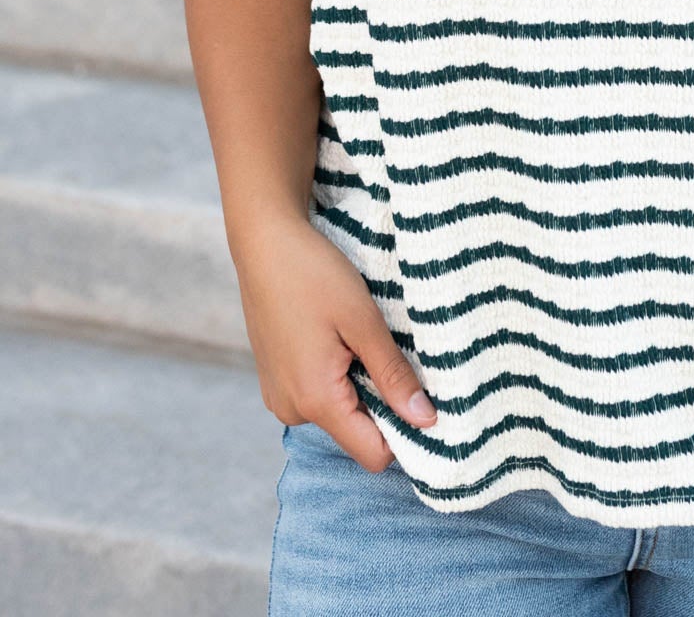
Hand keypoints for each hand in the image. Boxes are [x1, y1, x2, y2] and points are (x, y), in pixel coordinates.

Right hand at [233, 213, 437, 471]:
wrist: (264, 240)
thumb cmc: (313, 273)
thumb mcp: (363, 321)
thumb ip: (393, 374)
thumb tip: (426, 420)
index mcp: (315, 400)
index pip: (373, 455)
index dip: (405, 433)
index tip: (424, 397)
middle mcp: (291, 409)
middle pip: (357, 432)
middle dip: (382, 401)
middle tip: (391, 351)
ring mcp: (279, 394)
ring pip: (338, 411)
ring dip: (358, 384)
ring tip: (359, 337)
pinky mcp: (275, 379)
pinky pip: (318, 394)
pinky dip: (336, 374)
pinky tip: (337, 335)